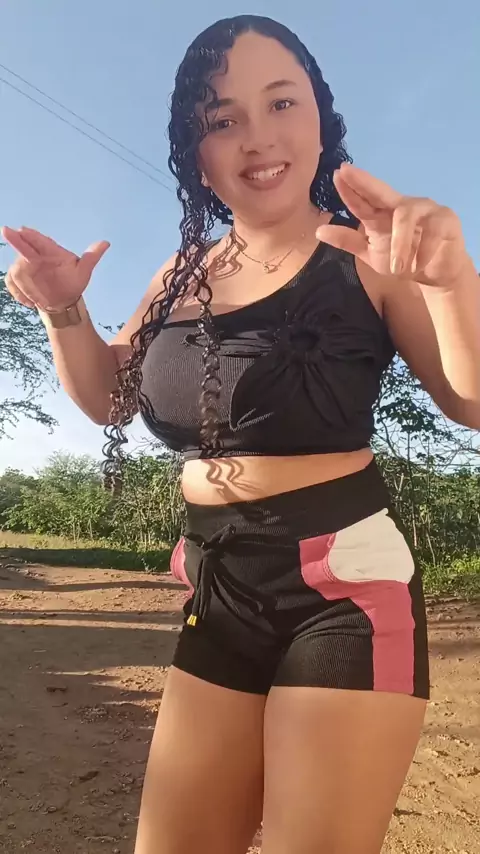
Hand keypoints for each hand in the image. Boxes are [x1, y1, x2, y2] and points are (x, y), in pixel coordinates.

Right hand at [1, 226, 109, 309]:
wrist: (63, 301)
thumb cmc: (73, 283)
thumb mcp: (84, 272)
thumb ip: (91, 257)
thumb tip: (106, 243)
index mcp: (51, 251)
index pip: (40, 240)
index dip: (31, 235)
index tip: (22, 229)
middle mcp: (36, 256)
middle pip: (23, 247)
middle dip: (15, 239)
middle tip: (7, 231)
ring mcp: (26, 267)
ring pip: (17, 270)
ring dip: (25, 285)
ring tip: (40, 301)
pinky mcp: (18, 279)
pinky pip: (11, 282)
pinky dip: (18, 293)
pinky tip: (30, 303)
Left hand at [316, 164, 469, 288]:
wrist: (433, 275)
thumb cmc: (402, 260)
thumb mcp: (370, 253)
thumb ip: (348, 241)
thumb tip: (318, 231)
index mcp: (383, 213)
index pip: (363, 199)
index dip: (351, 187)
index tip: (338, 173)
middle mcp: (402, 206)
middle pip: (382, 191)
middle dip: (364, 182)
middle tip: (347, 172)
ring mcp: (426, 210)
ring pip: (406, 216)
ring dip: (400, 243)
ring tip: (396, 267)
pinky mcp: (446, 220)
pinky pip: (432, 231)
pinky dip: (423, 251)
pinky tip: (419, 264)